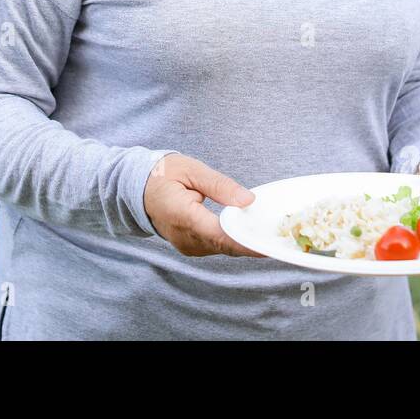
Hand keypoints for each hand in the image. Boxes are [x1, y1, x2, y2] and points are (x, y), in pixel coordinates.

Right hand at [143, 154, 264, 256]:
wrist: (138, 190)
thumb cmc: (164, 175)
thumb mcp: (192, 170)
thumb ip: (220, 186)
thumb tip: (248, 200)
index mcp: (182, 216)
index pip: (218, 234)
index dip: (244, 241)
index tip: (268, 244)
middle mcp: (185, 238)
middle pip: (225, 245)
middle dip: (253, 242)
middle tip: (282, 238)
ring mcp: (188, 246)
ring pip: (223, 249)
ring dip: (246, 241)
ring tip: (272, 233)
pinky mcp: (192, 248)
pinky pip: (218, 247)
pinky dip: (235, 240)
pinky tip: (252, 231)